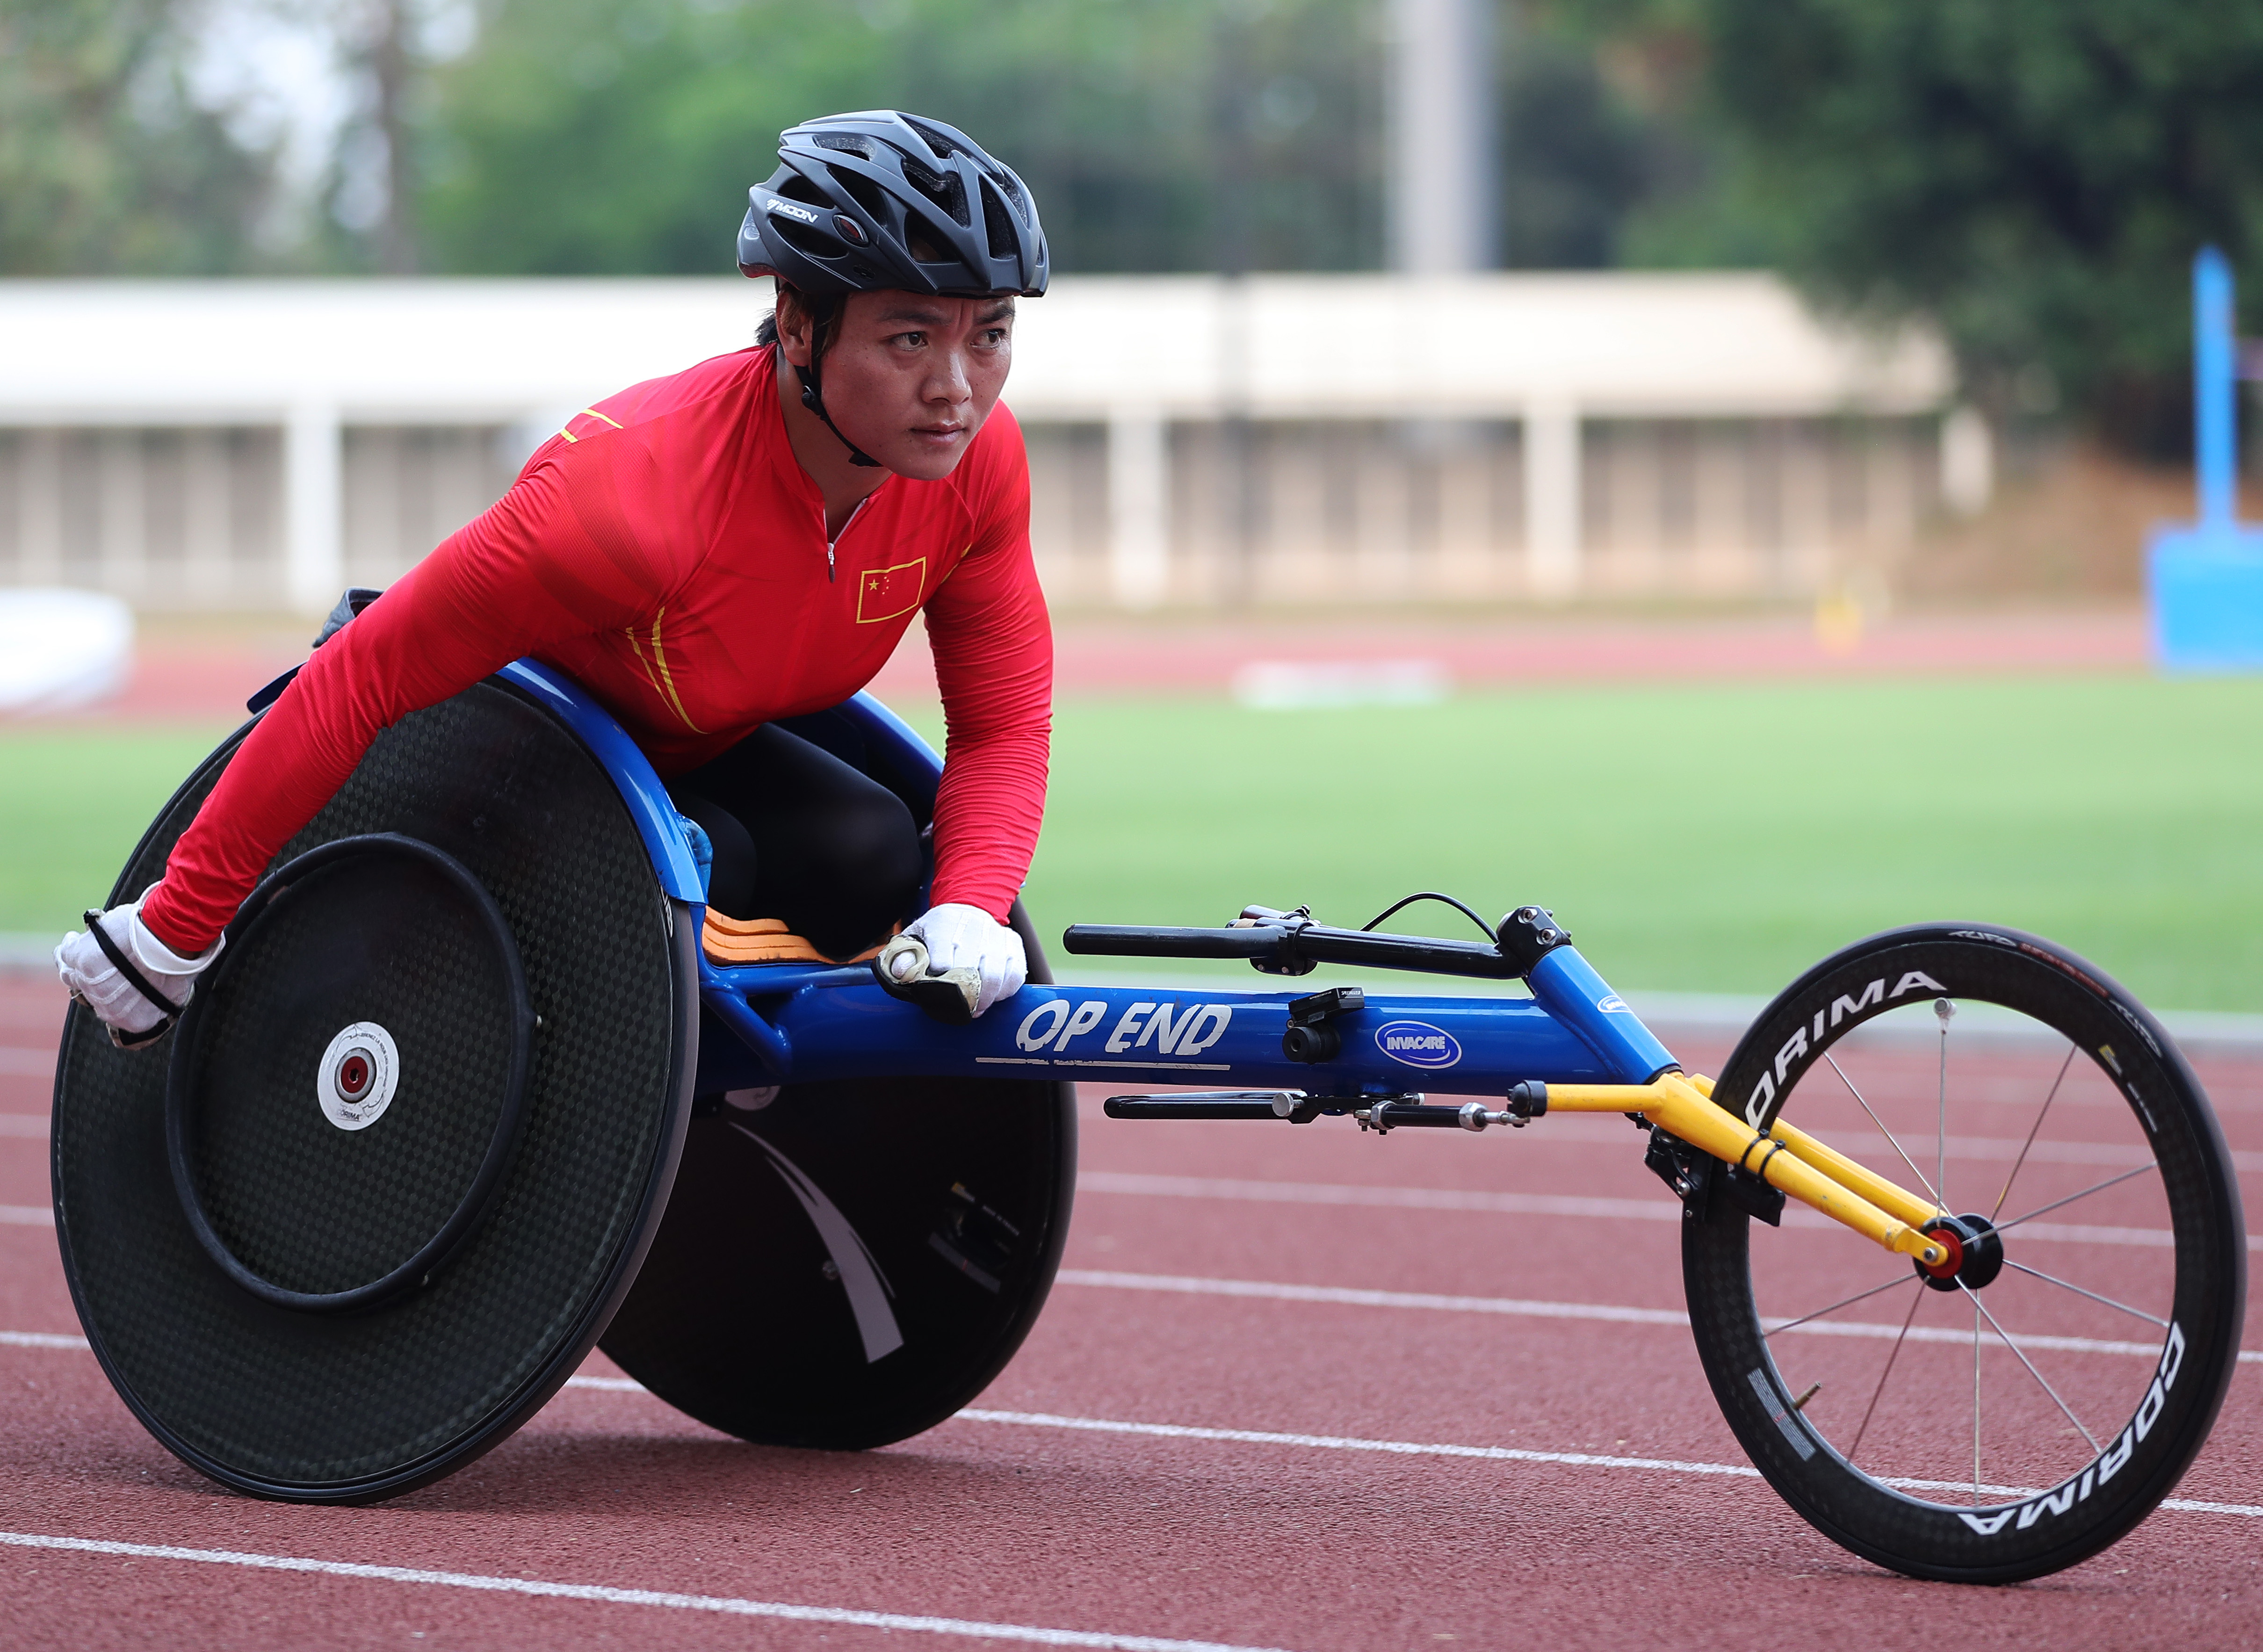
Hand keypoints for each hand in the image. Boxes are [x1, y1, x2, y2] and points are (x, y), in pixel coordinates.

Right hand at [55, 896, 221, 1047]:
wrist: (168, 938)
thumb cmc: (178, 961)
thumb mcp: (176, 992)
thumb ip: (158, 999)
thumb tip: (156, 996)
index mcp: (135, 1021)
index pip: (119, 1016)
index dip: (122, 1000)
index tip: (124, 988)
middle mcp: (107, 1009)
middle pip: (96, 997)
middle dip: (104, 982)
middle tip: (113, 966)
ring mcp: (89, 985)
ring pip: (75, 979)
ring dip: (83, 968)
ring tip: (92, 954)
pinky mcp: (78, 959)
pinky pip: (65, 956)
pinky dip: (70, 947)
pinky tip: (75, 939)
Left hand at [902, 903, 1025, 1016]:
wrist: (968, 909)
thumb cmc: (937, 931)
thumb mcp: (914, 937)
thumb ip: (903, 955)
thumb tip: (902, 972)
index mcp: (943, 923)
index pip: (942, 962)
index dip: (939, 984)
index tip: (935, 994)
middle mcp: (972, 925)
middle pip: (970, 972)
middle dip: (963, 998)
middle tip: (958, 1010)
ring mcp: (996, 934)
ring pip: (995, 976)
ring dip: (985, 1000)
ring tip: (975, 1009)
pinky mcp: (1013, 943)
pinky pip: (1015, 974)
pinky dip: (1005, 991)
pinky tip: (993, 997)